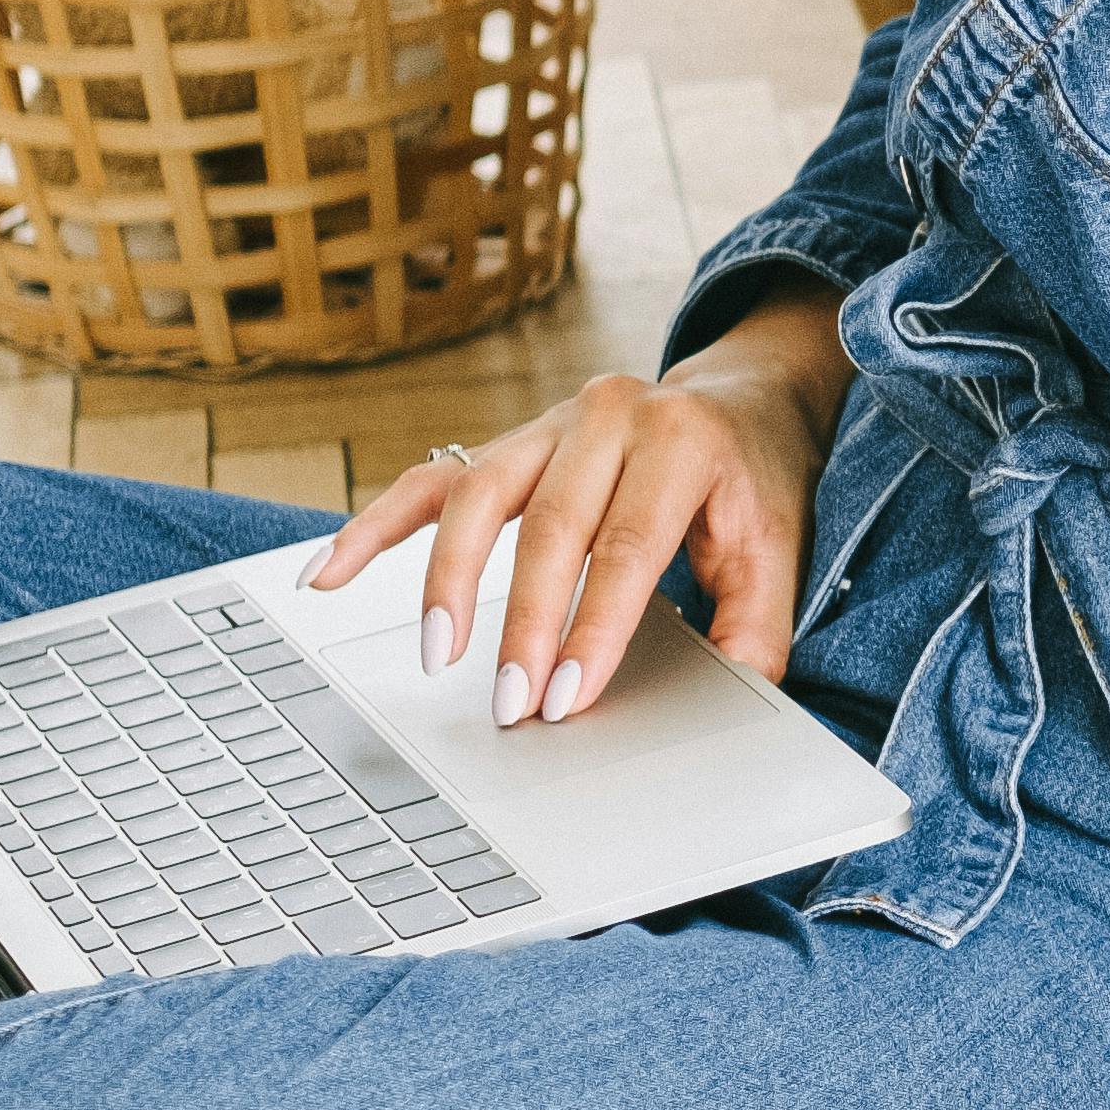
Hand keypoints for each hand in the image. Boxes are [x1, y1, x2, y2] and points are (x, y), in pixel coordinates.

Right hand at [298, 285, 846, 724]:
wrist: (738, 403)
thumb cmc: (751, 486)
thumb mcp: (779, 550)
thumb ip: (755, 628)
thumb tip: (730, 706)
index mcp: (681, 439)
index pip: (628, 544)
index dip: (594, 625)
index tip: (566, 697)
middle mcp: (609, 416)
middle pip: (551, 526)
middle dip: (524, 623)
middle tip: (508, 706)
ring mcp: (547, 425)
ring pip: (478, 495)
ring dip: (448, 579)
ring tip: (435, 655)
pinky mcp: (505, 444)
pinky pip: (428, 483)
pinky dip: (375, 527)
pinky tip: (330, 575)